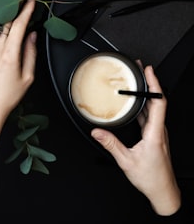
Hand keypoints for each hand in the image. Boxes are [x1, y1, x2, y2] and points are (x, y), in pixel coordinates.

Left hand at [0, 0, 36, 147]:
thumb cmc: (7, 95)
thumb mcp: (27, 77)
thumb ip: (31, 53)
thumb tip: (33, 36)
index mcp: (10, 54)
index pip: (20, 25)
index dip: (26, 9)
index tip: (31, 0)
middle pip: (7, 20)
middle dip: (16, 4)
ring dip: (3, 10)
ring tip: (10, 0)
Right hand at [91, 65, 180, 215]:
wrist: (163, 191)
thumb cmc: (150, 178)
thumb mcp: (126, 161)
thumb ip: (110, 144)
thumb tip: (97, 132)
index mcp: (155, 134)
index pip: (158, 103)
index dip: (154, 85)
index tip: (148, 71)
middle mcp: (159, 131)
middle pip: (157, 100)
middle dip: (149, 82)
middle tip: (139, 69)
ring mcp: (159, 133)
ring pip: (155, 108)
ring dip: (147, 93)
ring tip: (138, 81)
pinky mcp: (156, 137)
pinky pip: (151, 116)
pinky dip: (144, 105)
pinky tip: (135, 104)